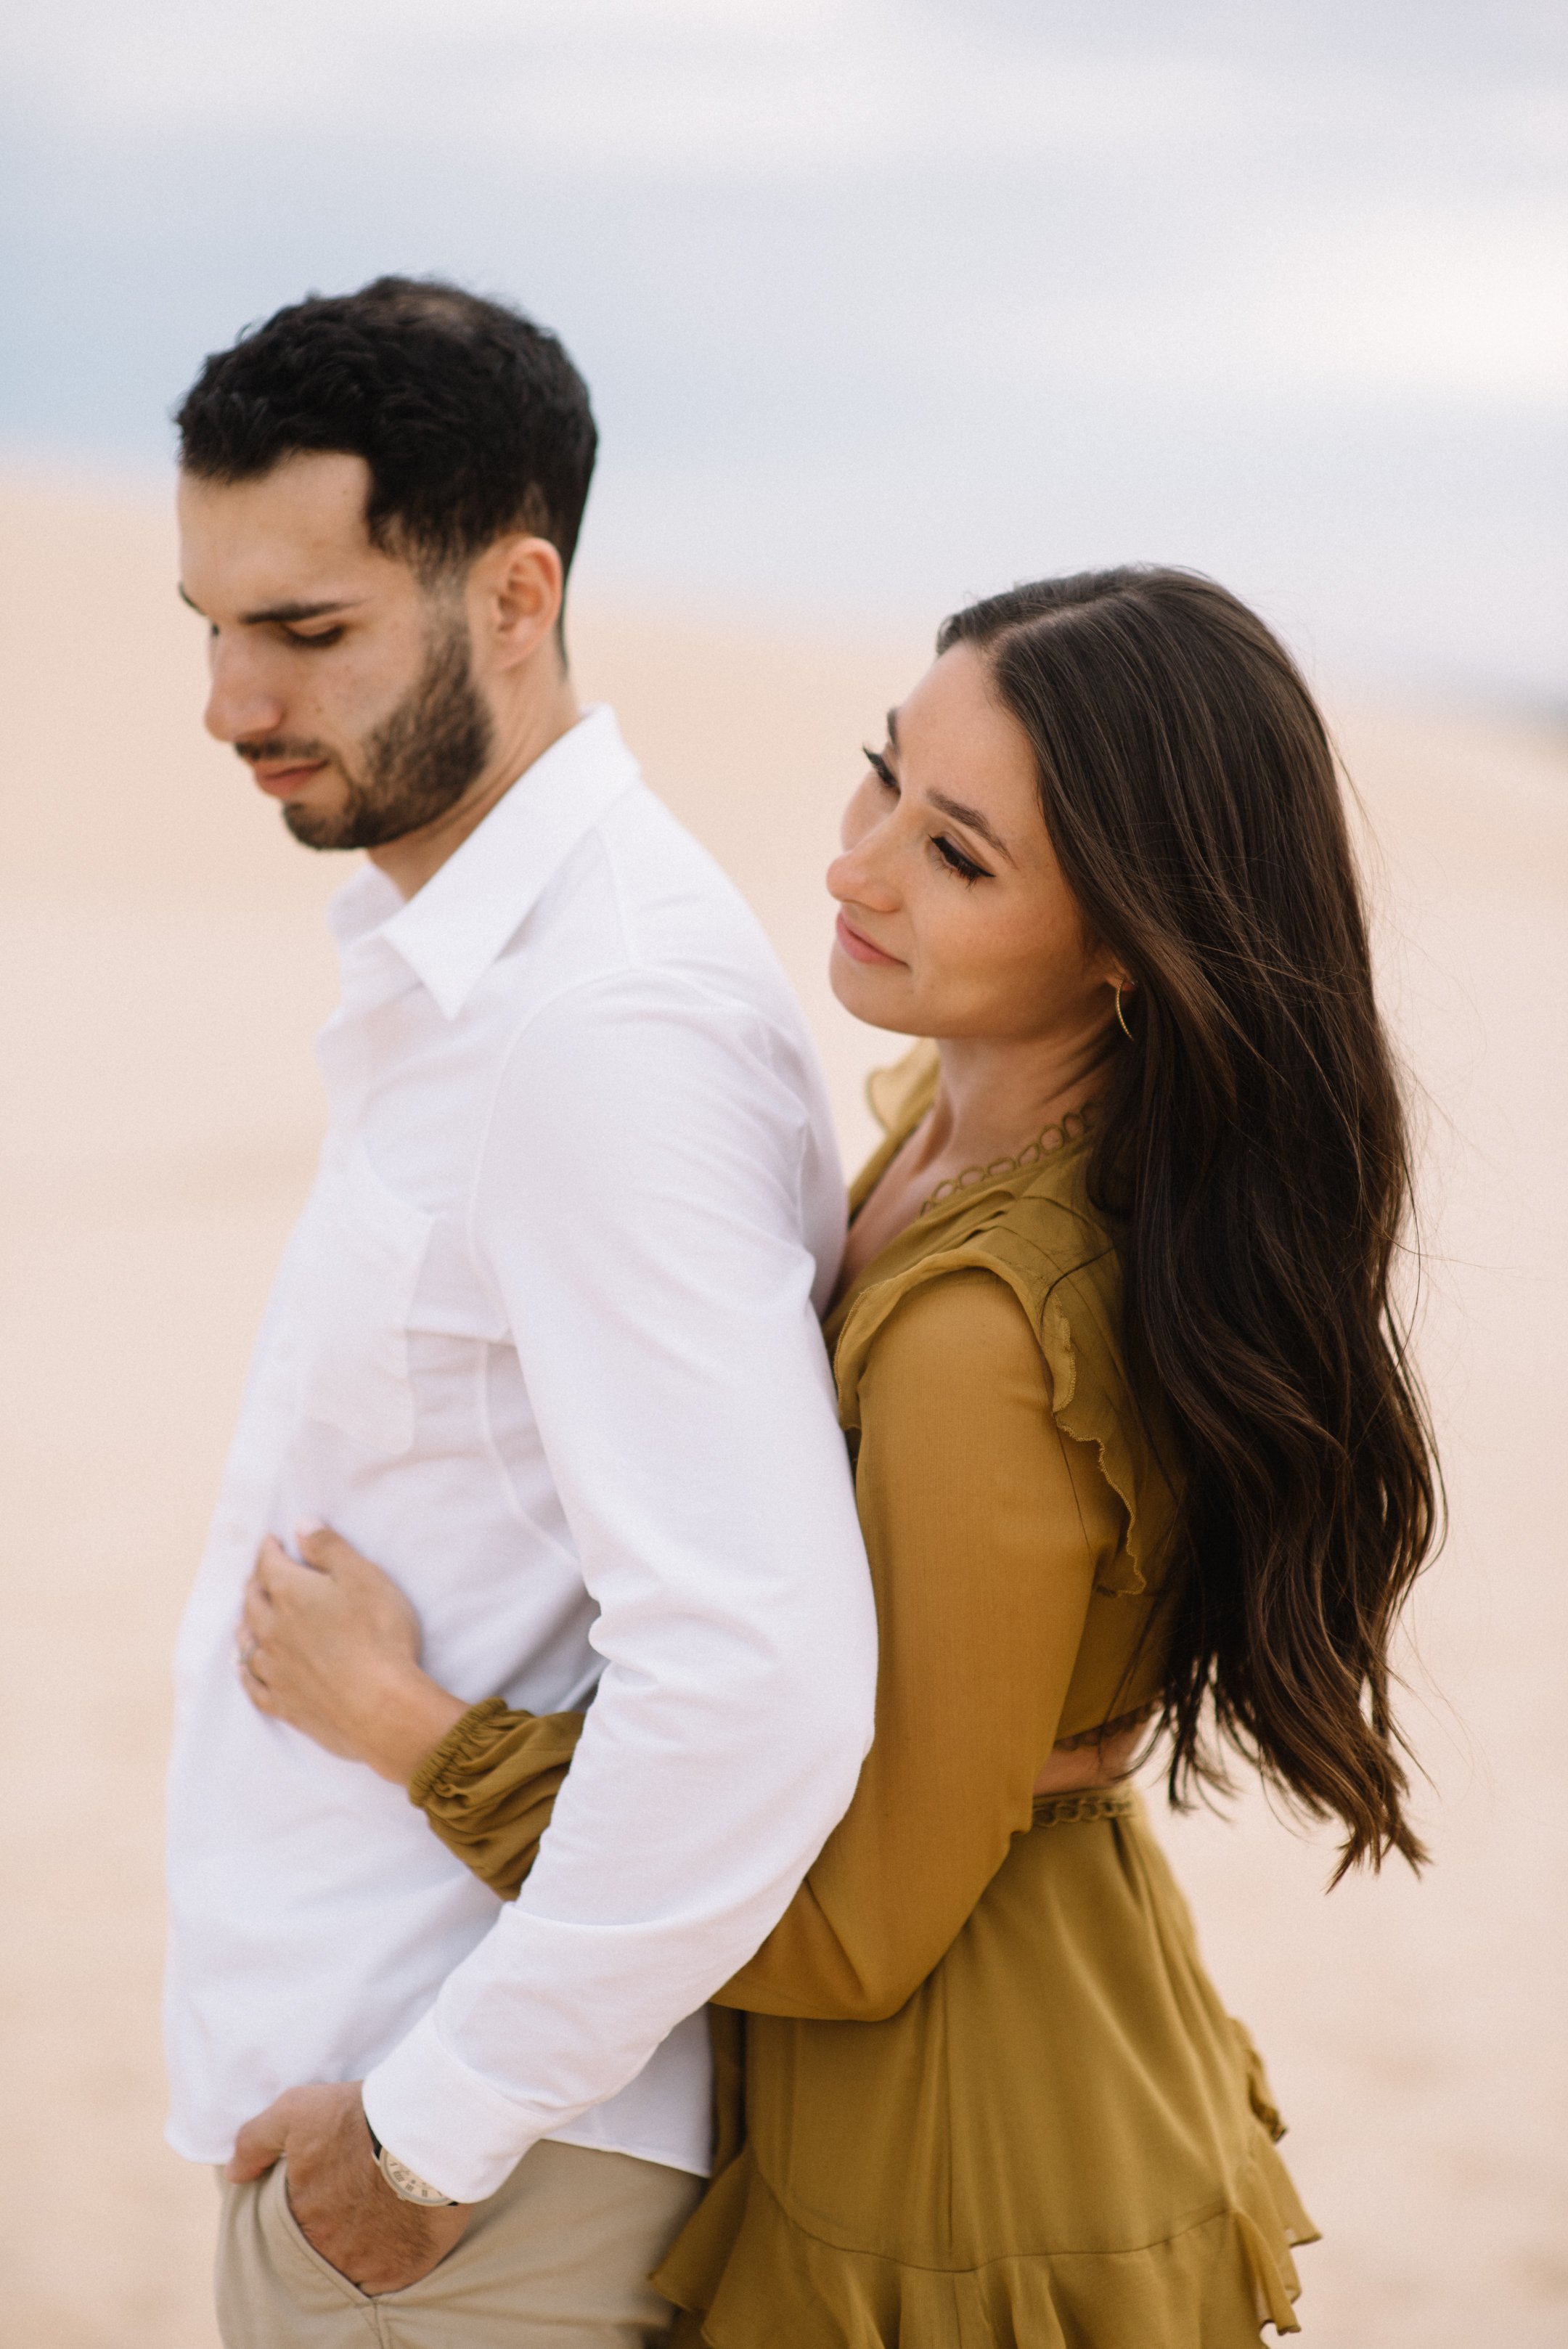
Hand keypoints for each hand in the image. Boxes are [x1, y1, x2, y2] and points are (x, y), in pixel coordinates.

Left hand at [226, 2081, 468, 2293]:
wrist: (425, 2125)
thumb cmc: (358, 2115)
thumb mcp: (296, 2110)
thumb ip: (256, 2141)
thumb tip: (234, 2174)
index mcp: (300, 2217)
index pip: (295, 2224)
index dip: (315, 2202)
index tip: (334, 2182)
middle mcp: (330, 2250)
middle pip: (327, 2246)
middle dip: (339, 2224)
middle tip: (360, 2194)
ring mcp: (367, 2265)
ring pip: (357, 2264)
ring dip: (365, 2243)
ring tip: (384, 2208)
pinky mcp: (403, 2271)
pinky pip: (390, 2276)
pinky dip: (393, 2258)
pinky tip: (402, 2227)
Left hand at [239, 1525, 469, 1781]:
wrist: (381, 1707)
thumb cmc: (379, 1635)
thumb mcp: (363, 1577)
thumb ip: (329, 1548)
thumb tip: (300, 1524)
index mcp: (291, 1593)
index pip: (270, 1564)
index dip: (271, 1549)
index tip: (272, 1541)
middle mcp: (272, 1629)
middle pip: (253, 1600)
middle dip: (256, 1582)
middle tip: (260, 1574)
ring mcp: (274, 1668)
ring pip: (247, 1640)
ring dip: (246, 1623)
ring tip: (246, 1615)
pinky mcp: (282, 1702)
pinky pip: (252, 1684)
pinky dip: (246, 1670)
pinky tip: (244, 1668)